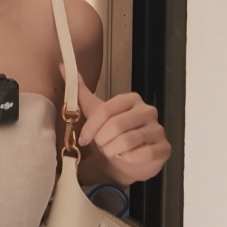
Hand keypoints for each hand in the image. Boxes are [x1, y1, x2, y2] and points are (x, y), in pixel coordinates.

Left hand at [61, 65, 170, 184]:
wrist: (127, 159)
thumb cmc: (111, 133)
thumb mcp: (95, 112)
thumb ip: (80, 92)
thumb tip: (62, 66)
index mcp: (131, 99)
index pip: (106, 110)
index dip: (91, 127)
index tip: (83, 139)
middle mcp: (147, 111)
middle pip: (116, 126)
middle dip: (102, 140)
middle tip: (102, 145)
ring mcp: (158, 129)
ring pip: (128, 141)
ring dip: (113, 150)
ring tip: (113, 151)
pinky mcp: (164, 148)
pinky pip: (142, 154)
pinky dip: (128, 159)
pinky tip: (126, 158)